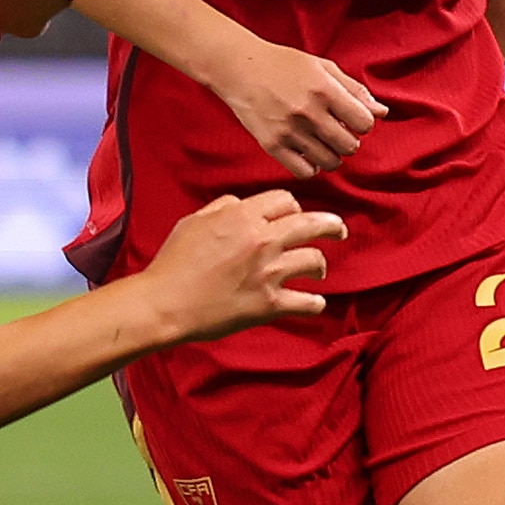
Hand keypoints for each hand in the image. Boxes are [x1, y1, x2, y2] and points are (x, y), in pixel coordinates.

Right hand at [135, 191, 343, 341]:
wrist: (165, 303)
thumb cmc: (174, 263)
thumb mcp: (194, 222)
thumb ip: (221, 208)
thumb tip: (241, 204)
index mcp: (242, 216)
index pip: (286, 201)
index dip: (293, 208)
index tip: (297, 216)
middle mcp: (261, 239)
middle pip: (312, 223)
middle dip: (331, 225)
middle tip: (339, 231)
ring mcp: (268, 272)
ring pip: (315, 260)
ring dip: (320, 265)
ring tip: (319, 271)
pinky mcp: (270, 304)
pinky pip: (308, 302)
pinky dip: (315, 303)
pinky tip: (316, 302)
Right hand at [215, 42, 384, 177]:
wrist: (240, 68)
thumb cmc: (284, 65)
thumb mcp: (323, 68)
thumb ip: (354, 90)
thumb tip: (382, 113)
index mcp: (324, 89)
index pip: (364, 123)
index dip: (362, 123)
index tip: (350, 118)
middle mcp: (308, 112)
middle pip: (350, 146)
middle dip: (348, 140)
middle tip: (336, 130)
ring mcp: (289, 130)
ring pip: (331, 162)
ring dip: (332, 155)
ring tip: (321, 141)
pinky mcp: (272, 145)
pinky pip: (305, 172)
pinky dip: (312, 166)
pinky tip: (308, 153)